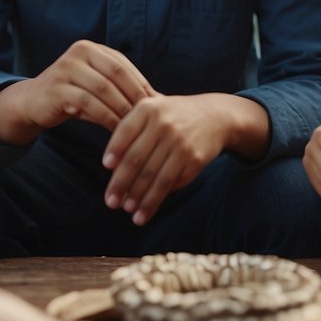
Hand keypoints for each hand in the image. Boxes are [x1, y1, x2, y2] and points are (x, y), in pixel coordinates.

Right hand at [0, 41, 154, 142]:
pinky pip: (88, 103)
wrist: (34, 102)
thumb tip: (161, 101)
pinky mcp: (57, 88)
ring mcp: (66, 68)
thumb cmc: (73, 96)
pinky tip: (115, 131)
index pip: (124, 66)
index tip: (158, 106)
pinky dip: (105, 117)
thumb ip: (122, 88)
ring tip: (135, 126)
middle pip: (116, 75)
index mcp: (92, 48)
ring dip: (121, 109)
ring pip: (103, 90)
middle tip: (150, 117)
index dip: (142, 85)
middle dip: (135, 96)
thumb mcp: (98, 86)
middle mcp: (79, 52)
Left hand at [101, 94, 227, 226]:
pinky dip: (156, 200)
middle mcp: (164, 124)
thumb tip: (110, 167)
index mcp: (149, 109)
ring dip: (139, 198)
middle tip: (111, 202)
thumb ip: (132, 131)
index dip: (115, 150)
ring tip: (127, 211)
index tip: (105, 167)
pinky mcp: (194, 159)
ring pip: (154, 176)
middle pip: (137, 158)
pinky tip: (145, 211)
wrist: (214, 117)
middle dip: (121, 183)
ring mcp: (181, 143)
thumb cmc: (173, 117)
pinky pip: (171, 183)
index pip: (126, 131)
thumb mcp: (153, 111)